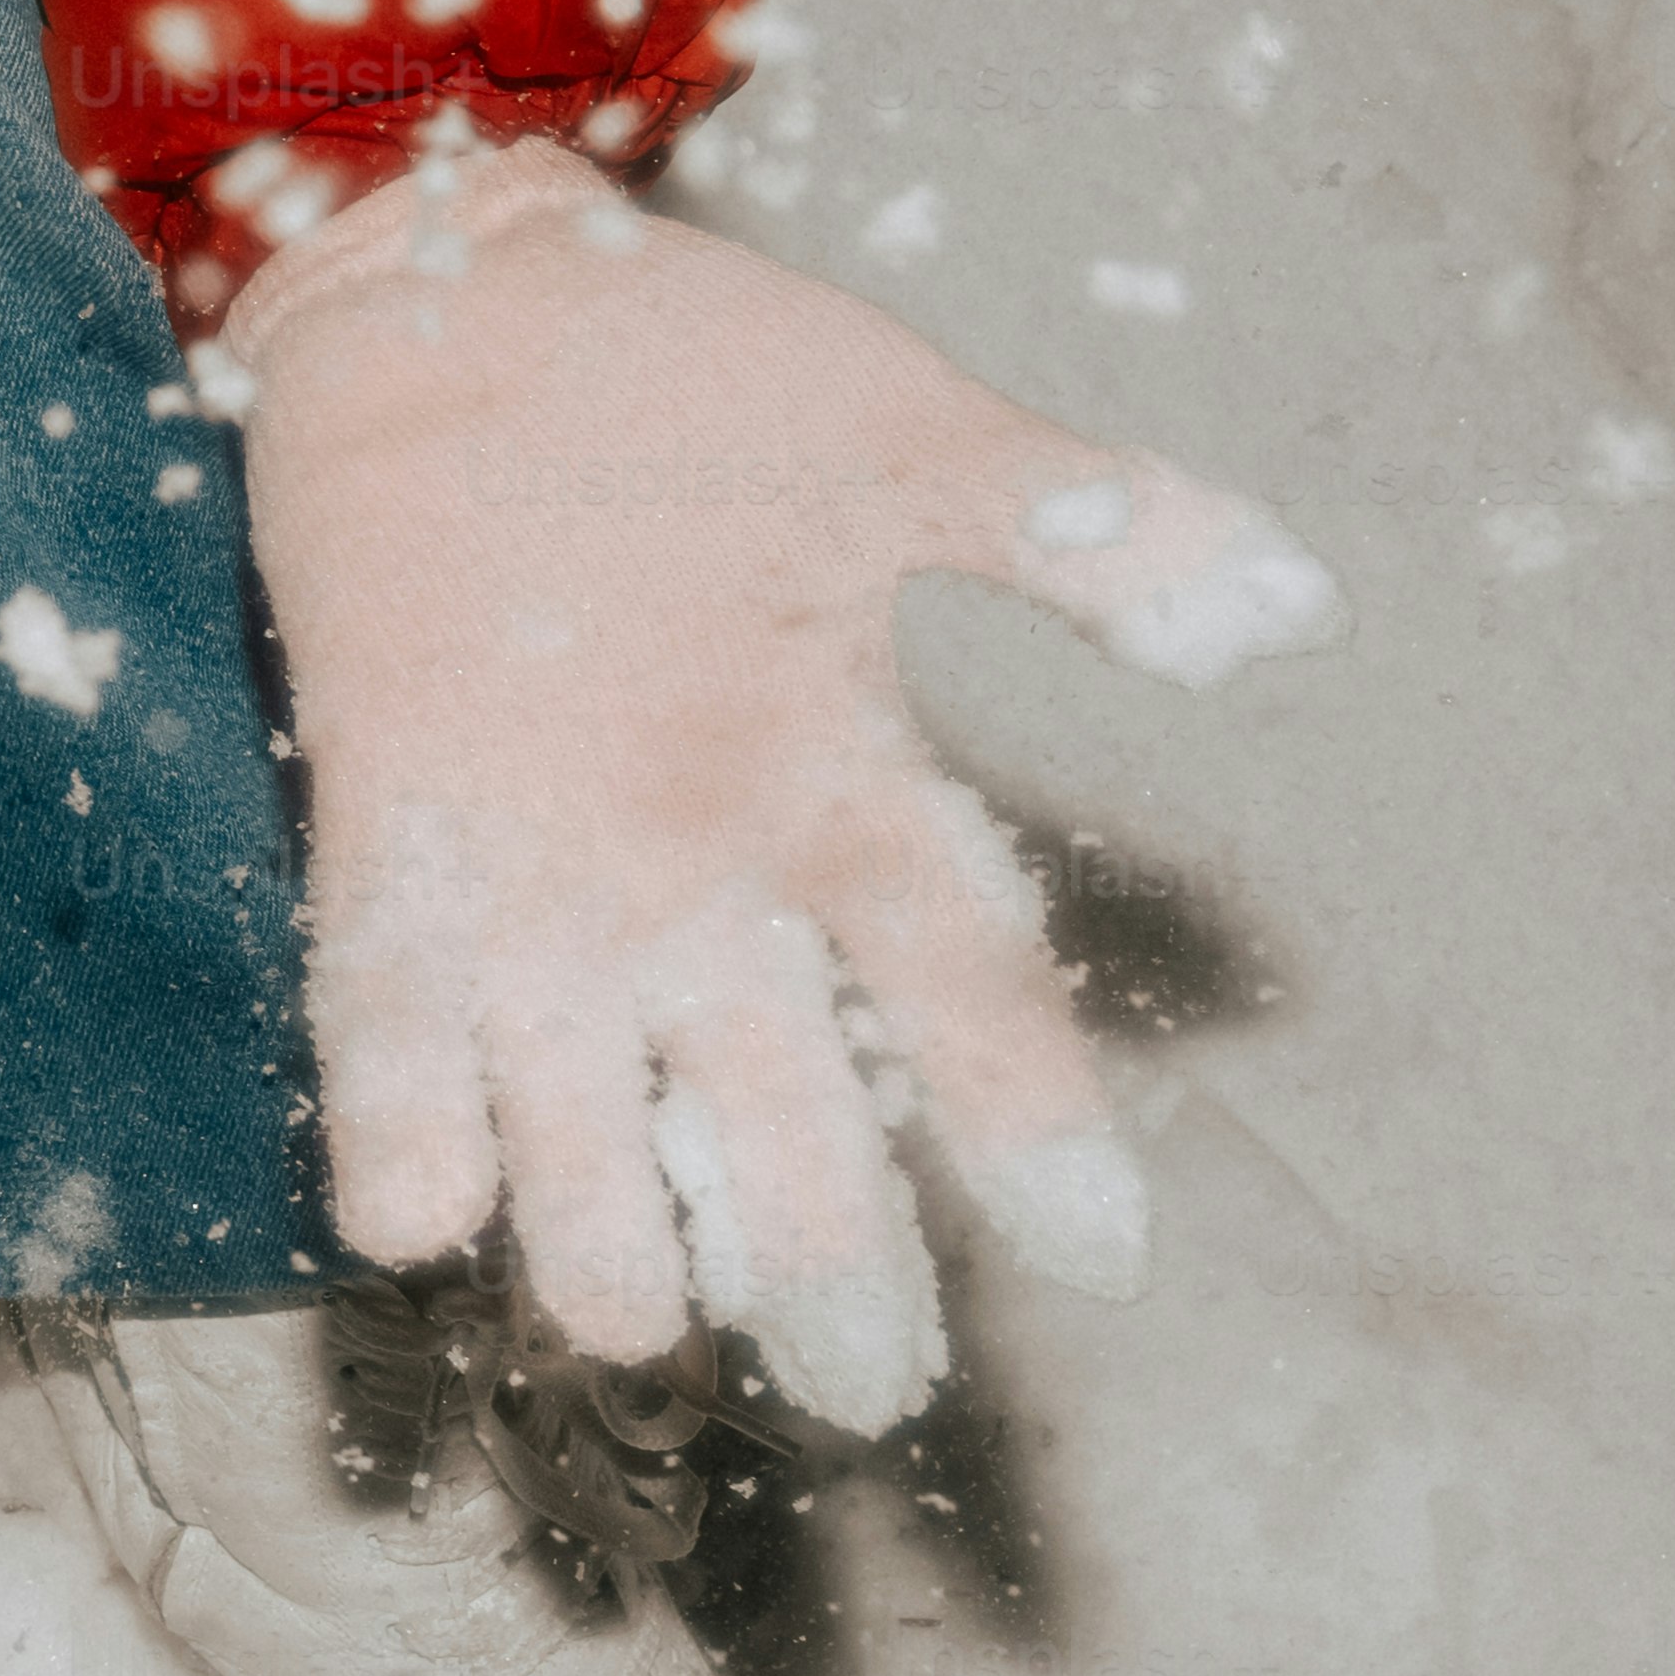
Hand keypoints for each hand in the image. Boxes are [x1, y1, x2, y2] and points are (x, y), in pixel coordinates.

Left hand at [211, 136, 1338, 1431]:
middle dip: (818, 1238)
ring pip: (584, 1084)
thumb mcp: (914, 442)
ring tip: (628, 1330)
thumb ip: (1088, 527)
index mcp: (838, 784)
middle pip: (780, 1091)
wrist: (468, 287)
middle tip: (866, 1388)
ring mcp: (541, 856)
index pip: (966, 984)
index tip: (1103, 1253)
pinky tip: (404, 1217)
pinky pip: (385, 984)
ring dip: (601, 1212)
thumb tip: (1289, 612)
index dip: (1034, 1115)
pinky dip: (399, 1099)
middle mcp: (695, 866)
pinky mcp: (389, 812)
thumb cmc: (699, 375)